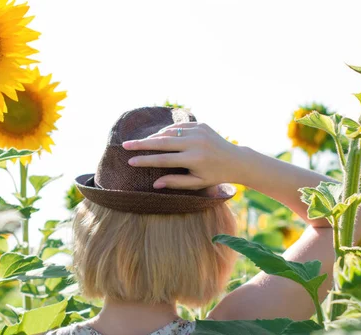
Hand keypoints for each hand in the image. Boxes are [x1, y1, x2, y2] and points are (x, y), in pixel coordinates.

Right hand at [122, 122, 242, 189]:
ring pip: (168, 132)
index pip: (163, 159)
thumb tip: (154, 184)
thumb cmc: (214, 175)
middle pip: (162, 142)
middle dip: (141, 144)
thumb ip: (175, 182)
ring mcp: (199, 131)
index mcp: (194, 159)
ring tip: (141, 143)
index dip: (145, 160)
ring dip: (153, 137)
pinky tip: (158, 137)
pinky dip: (167, 131)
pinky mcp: (201, 124)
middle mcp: (195, 143)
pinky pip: (178, 127)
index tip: (130, 161)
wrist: (235, 160)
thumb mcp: (196, 183)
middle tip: (125, 145)